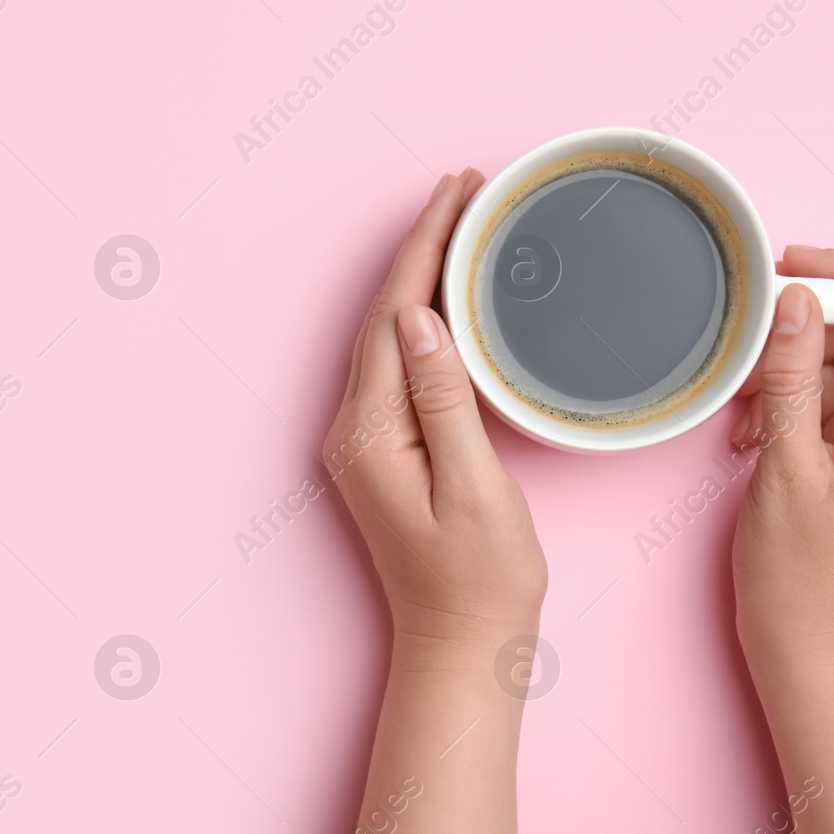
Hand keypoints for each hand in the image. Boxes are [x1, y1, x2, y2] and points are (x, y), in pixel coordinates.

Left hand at [322, 169, 546, 653]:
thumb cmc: (480, 580)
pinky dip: (423, 319)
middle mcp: (354, 429)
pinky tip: (448, 299)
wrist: (459, 645)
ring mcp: (364, 441)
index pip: (395, 314)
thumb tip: (419, 317)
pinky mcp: (383, 452)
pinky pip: (398, 365)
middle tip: (469, 189)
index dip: (427, 246)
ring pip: (388, 336)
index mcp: (372, 432)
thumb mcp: (475, 487)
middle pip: (384, 315)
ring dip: (421, 276)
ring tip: (462, 224)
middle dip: (424, 246)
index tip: (460, 192)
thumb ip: (445, 401)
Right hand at [730, 246, 833, 667]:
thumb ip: (789, 378)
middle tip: (769, 318)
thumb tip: (793, 301)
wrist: (812, 646)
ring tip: (750, 404)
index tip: (793, 262)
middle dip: (830, 316)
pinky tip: (761, 428)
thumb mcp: (783, 467)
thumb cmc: (798, 577)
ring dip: (807, 364)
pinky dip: (808, 398)